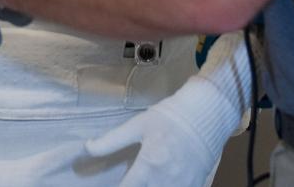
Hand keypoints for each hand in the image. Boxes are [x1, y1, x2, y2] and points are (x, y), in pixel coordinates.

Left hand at [83, 33, 250, 186]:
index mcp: (149, 165)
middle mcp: (165, 180)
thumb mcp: (138, 124)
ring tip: (143, 181)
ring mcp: (181, 186)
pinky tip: (160, 182)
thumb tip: (86, 148)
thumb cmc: (169, 117)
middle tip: (131, 182)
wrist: (206, 114)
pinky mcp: (194, 186)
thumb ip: (112, 140)